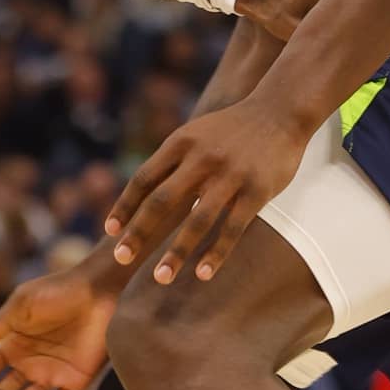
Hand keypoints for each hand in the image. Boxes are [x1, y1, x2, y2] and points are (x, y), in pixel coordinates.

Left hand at [106, 98, 309, 283]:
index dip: (124, 206)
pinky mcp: (258, 191)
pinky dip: (216, 252)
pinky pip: (233, 228)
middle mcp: (201, 159)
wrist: (279, 111)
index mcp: (179, 144)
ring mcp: (230, 175)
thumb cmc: (229, 130)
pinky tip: (202, 273)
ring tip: (160, 277)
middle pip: (162, 202)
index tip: (110, 232)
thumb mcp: (193, 135)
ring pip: (197, 221)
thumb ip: (170, 162)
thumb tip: (141, 195)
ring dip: (177, 252)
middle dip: (139, 232)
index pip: (143, 179)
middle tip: (120, 259)